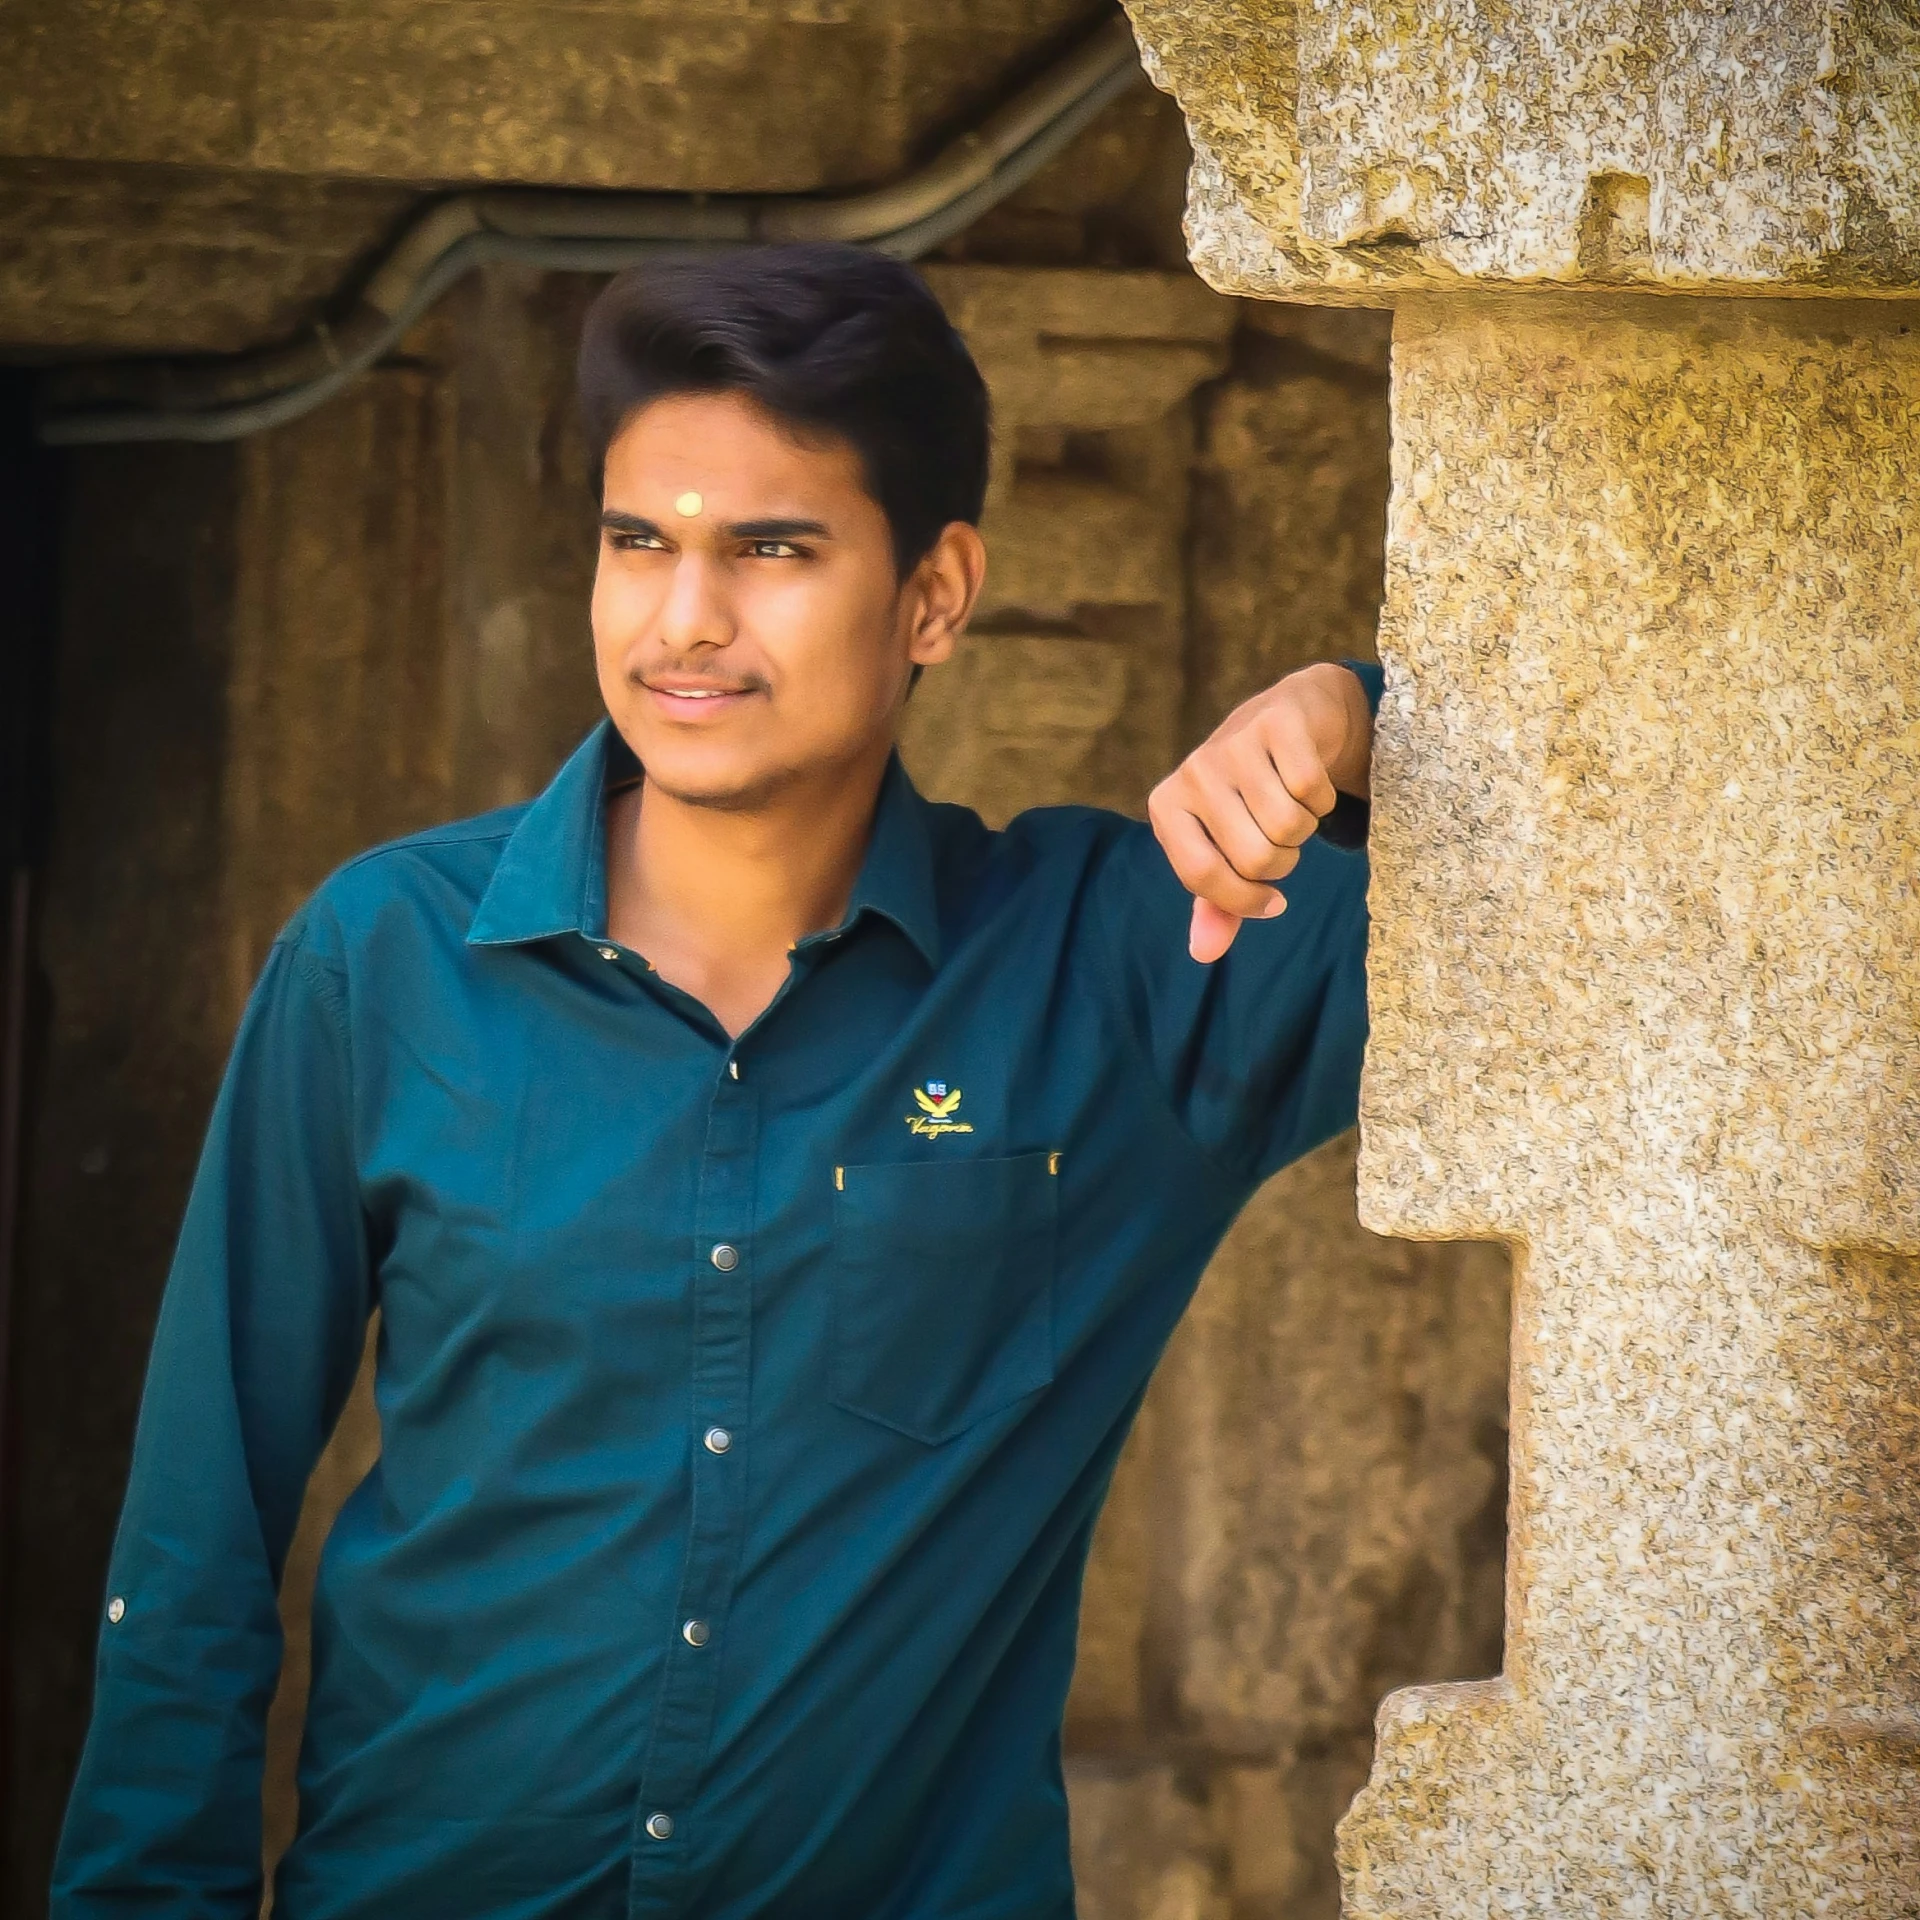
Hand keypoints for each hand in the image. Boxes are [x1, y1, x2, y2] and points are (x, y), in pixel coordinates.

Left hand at [1147, 662, 1372, 962]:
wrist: (1292, 717)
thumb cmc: (1251, 796)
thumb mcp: (1226, 849)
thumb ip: (1216, 904)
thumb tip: (1203, 954)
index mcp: (1167, 806)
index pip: (1202, 875)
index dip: (1244, 900)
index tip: (1271, 902)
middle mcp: (1192, 771)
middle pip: (1254, 857)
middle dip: (1282, 862)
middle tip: (1280, 840)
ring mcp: (1233, 743)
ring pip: (1287, 827)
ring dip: (1305, 830)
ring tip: (1292, 808)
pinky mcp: (1277, 722)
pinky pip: (1312, 790)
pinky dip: (1323, 799)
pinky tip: (1309, 784)